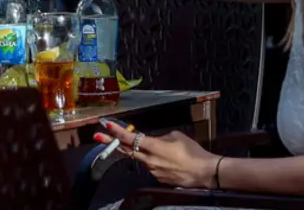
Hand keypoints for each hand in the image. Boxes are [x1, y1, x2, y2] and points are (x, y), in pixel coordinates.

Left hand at [98, 122, 218, 189]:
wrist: (205, 172)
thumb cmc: (193, 152)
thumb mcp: (175, 136)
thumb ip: (159, 137)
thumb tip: (153, 139)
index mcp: (153, 146)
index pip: (129, 137)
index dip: (116, 130)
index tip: (105, 124)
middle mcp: (149, 159)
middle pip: (125, 150)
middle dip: (110, 142)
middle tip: (98, 136)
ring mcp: (152, 170)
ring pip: (139, 158)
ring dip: (138, 151)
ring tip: (154, 148)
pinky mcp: (158, 178)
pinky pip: (150, 166)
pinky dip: (152, 160)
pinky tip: (166, 159)